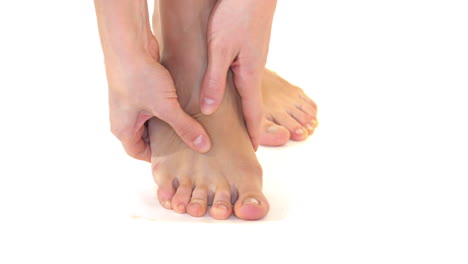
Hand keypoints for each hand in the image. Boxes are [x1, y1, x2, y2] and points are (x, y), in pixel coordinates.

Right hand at [107, 37, 210, 161]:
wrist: (128, 41)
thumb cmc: (139, 77)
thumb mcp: (165, 107)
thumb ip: (185, 127)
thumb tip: (204, 146)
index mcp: (122, 129)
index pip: (139, 153)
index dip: (158, 158)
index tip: (179, 159)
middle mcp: (124, 117)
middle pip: (147, 138)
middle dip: (167, 141)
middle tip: (189, 146)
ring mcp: (132, 101)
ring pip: (153, 120)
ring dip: (169, 122)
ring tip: (191, 127)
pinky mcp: (141, 87)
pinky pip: (156, 104)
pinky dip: (169, 108)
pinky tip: (186, 107)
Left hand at [200, 0, 276, 149]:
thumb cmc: (236, 15)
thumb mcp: (220, 49)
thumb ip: (214, 80)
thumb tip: (210, 109)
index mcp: (249, 74)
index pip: (253, 112)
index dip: (253, 132)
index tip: (252, 150)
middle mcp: (254, 69)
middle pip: (251, 103)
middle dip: (248, 124)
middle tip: (242, 141)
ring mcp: (253, 58)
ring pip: (246, 89)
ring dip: (243, 108)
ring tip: (235, 122)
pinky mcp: (248, 48)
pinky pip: (243, 76)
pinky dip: (238, 90)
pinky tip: (229, 90)